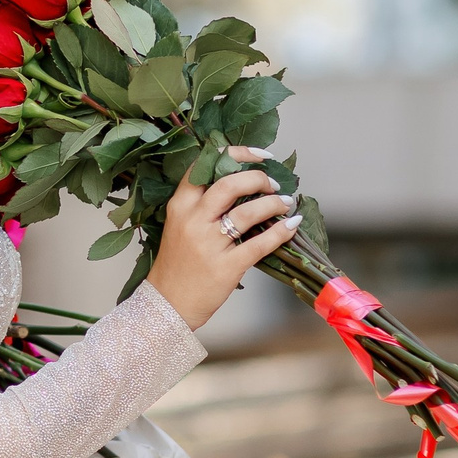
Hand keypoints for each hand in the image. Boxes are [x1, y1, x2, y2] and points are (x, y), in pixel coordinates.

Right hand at [144, 147, 298, 331]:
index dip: (237, 154)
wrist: (167, 304)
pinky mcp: (226, 267)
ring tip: (285, 203)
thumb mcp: (180, 226)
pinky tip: (291, 226)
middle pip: (230, 184)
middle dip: (258, 178)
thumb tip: (244, 185)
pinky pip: (259, 244)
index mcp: (180, 206)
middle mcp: (193, 220)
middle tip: (273, 184)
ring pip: (248, 212)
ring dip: (274, 203)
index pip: (205, 166)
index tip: (260, 155)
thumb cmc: (177, 264)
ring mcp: (209, 244)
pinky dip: (280, 232)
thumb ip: (203, 205)